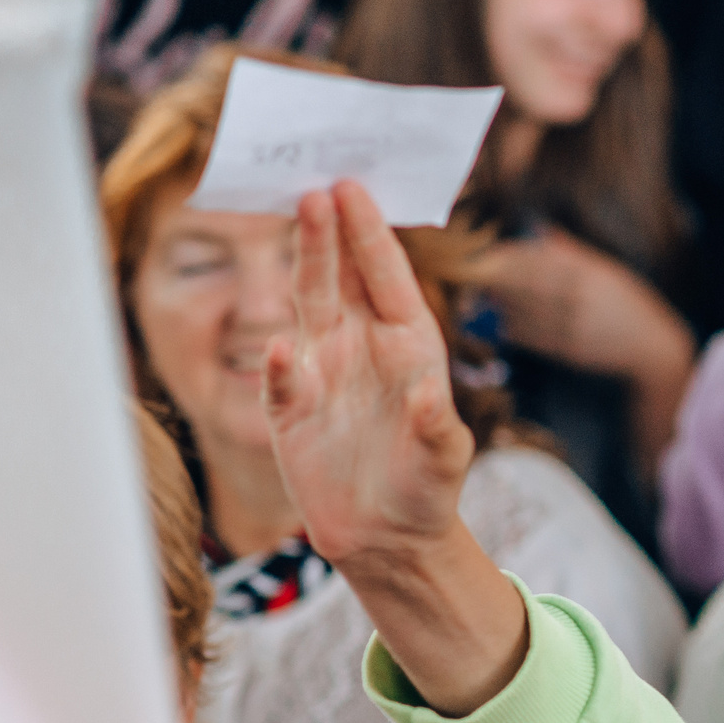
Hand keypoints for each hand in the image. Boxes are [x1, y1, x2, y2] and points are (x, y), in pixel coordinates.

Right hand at [264, 182, 473, 567]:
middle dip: (333, 232)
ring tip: (302, 211)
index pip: (389, 281)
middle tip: (320, 184)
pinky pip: (280, 379)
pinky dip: (278, 366)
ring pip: (310, 304)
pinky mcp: (290, 409)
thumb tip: (429, 395)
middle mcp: (364, 348)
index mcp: (410, 348)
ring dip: (305, 262)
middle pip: (344, 278)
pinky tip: (282, 352)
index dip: (372, 237)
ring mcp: (323, 373)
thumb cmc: (428, 488)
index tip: (356, 189)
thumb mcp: (445, 458)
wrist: (388, 539)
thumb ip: (438, 427)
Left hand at [476, 228, 693, 387]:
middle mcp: (578, 295)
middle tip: (473, 273)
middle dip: (495, 277)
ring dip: (499, 304)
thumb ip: (574, 252)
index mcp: (587, 271)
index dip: (507, 254)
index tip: (488, 251)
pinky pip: (531, 336)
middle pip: (523, 283)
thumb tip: (539, 231)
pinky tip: (504, 322)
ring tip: (483, 297)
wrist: (653, 347)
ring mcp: (572, 324)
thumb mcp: (609, 270)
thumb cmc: (631, 304)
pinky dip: (513, 328)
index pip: (536, 258)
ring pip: (522, 310)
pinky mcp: (569, 349)